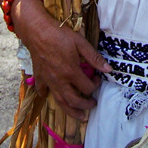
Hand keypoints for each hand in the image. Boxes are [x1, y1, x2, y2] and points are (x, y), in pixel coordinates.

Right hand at [13, 0, 111, 119]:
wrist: (37, 31)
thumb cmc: (60, 35)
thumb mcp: (80, 43)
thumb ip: (95, 58)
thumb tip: (109, 69)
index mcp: (71, 72)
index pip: (87, 87)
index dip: (96, 85)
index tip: (98, 79)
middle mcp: (60, 80)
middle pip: (74, 101)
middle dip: (85, 105)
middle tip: (92, 104)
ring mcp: (49, 80)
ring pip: (60, 102)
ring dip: (70, 111)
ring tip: (79, 116)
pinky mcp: (39, 77)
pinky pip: (43, 91)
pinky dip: (47, 95)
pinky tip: (50, 96)